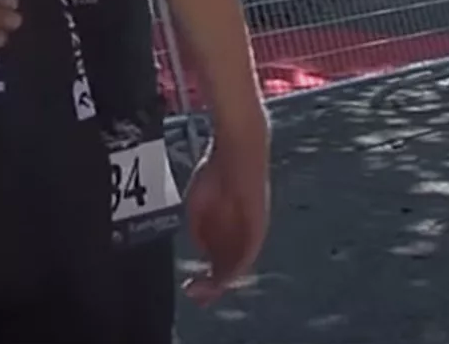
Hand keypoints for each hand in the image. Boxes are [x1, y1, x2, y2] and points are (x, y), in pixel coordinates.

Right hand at [182, 129, 270, 303]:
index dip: (205, 275)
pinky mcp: (258, 229)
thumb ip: (200, 230)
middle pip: (228, 269)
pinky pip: (246, 257)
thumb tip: (201, 250)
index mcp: (230, 228)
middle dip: (211, 286)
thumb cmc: (216, 172)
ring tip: (201, 290)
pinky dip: (231, 270)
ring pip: (237, 267)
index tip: (190, 284)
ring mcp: (251, 232)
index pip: (220, 259)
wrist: (237, 153)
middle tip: (194, 293)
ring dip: (219, 283)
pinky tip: (216, 278)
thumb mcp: (199, 205)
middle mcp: (242, 234)